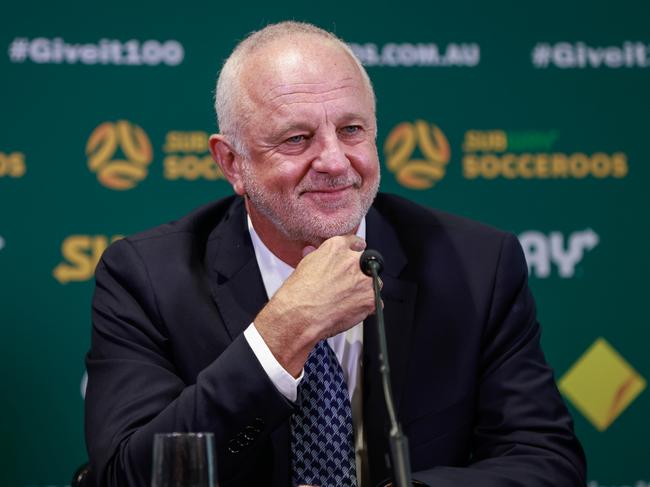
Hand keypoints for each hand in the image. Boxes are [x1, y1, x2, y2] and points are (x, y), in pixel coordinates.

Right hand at [254, 234, 373, 375]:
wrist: (299, 316)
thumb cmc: (298, 294)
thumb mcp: (305, 265)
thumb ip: (318, 256)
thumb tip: (314, 252)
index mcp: (338, 248)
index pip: (355, 242)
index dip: (355, 251)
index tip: (355, 256)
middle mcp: (354, 261)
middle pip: (367, 262)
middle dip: (359, 272)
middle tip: (346, 284)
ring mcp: (364, 280)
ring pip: (374, 282)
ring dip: (364, 289)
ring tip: (348, 299)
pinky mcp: (370, 300)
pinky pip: (376, 302)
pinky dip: (367, 307)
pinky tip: (352, 310)